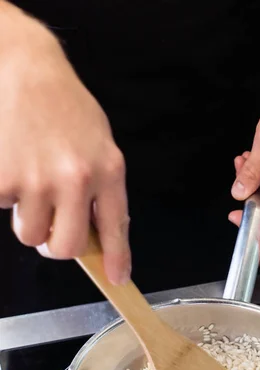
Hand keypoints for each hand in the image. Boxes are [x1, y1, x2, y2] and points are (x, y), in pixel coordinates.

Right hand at [0, 3, 129, 283]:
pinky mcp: (2, 178)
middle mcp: (76, 178)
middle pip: (66, 248)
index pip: (116, 228)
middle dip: (55, 245)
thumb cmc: (66, 109)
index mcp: (108, 170)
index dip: (116, 259)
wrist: (27, 68)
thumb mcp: (99, 144)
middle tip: (50, 227)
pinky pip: (3, 208)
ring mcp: (37, 179)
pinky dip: (5, 194)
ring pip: (30, 234)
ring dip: (28, 218)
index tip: (116, 278)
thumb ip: (101, 189)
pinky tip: (12, 164)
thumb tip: (97, 235)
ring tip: (29, 181)